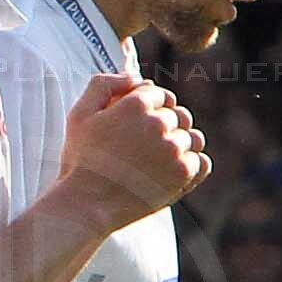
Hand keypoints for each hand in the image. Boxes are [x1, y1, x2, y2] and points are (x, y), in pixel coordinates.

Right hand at [61, 72, 207, 232]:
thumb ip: (103, 85)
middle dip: (164, 127)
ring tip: (156, 162)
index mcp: (136, 104)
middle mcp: (159, 123)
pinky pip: (202, 162)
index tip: (134, 127)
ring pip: (193, 137)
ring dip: (179, 146)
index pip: (159, 95)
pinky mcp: (184, 173)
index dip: (148, 109)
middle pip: (178, 115)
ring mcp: (174, 149)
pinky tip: (169, 174)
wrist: (86, 205)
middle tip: (142, 148)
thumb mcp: (79, 115)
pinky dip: (190, 167)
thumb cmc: (81, 161)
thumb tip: (134, 76)